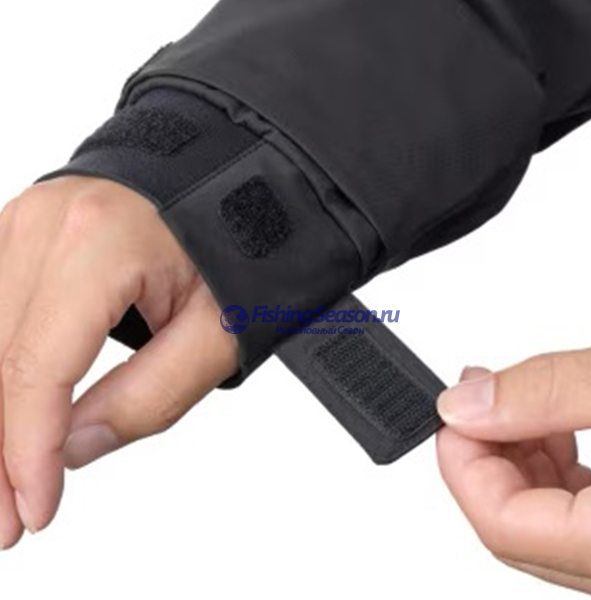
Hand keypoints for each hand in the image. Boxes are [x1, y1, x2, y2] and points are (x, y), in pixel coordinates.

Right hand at [0, 176, 237, 546]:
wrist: (230, 182)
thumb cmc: (238, 245)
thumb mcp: (218, 332)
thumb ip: (149, 396)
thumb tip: (72, 447)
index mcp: (99, 240)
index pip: (37, 365)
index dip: (25, 449)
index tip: (31, 510)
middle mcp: (46, 222)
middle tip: (5, 516)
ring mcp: (26, 220)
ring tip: (3, 476)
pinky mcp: (24, 232)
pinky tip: (5, 414)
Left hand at [436, 350, 590, 595]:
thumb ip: (549, 393)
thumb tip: (466, 404)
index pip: (501, 525)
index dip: (460, 459)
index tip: (450, 408)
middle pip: (517, 525)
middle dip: (485, 452)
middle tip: (479, 394)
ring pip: (546, 521)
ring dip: (518, 457)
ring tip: (518, 402)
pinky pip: (579, 514)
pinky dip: (555, 467)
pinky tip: (555, 426)